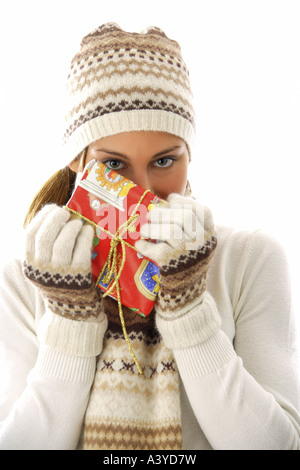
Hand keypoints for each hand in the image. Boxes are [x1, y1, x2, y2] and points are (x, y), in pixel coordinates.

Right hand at [23, 204, 103, 322]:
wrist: (73, 310)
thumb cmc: (60, 281)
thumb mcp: (45, 267)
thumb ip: (46, 246)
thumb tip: (58, 216)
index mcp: (31, 264)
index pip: (31, 234)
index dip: (42, 217)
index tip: (52, 209)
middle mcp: (43, 268)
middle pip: (45, 236)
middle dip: (57, 219)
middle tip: (66, 212)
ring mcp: (61, 273)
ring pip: (62, 242)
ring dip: (72, 227)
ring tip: (78, 223)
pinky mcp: (79, 275)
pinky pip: (81, 250)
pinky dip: (85, 236)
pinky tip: (88, 231)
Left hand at [135, 194, 216, 316]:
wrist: (187, 289)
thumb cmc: (187, 256)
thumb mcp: (196, 237)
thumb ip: (187, 219)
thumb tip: (170, 198)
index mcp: (209, 233)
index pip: (201, 210)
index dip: (185, 202)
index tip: (172, 201)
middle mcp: (202, 242)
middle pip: (184, 218)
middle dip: (163, 213)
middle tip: (150, 215)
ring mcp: (188, 254)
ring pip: (171, 232)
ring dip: (152, 228)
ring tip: (143, 229)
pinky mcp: (173, 265)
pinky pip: (157, 250)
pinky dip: (145, 246)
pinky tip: (140, 244)